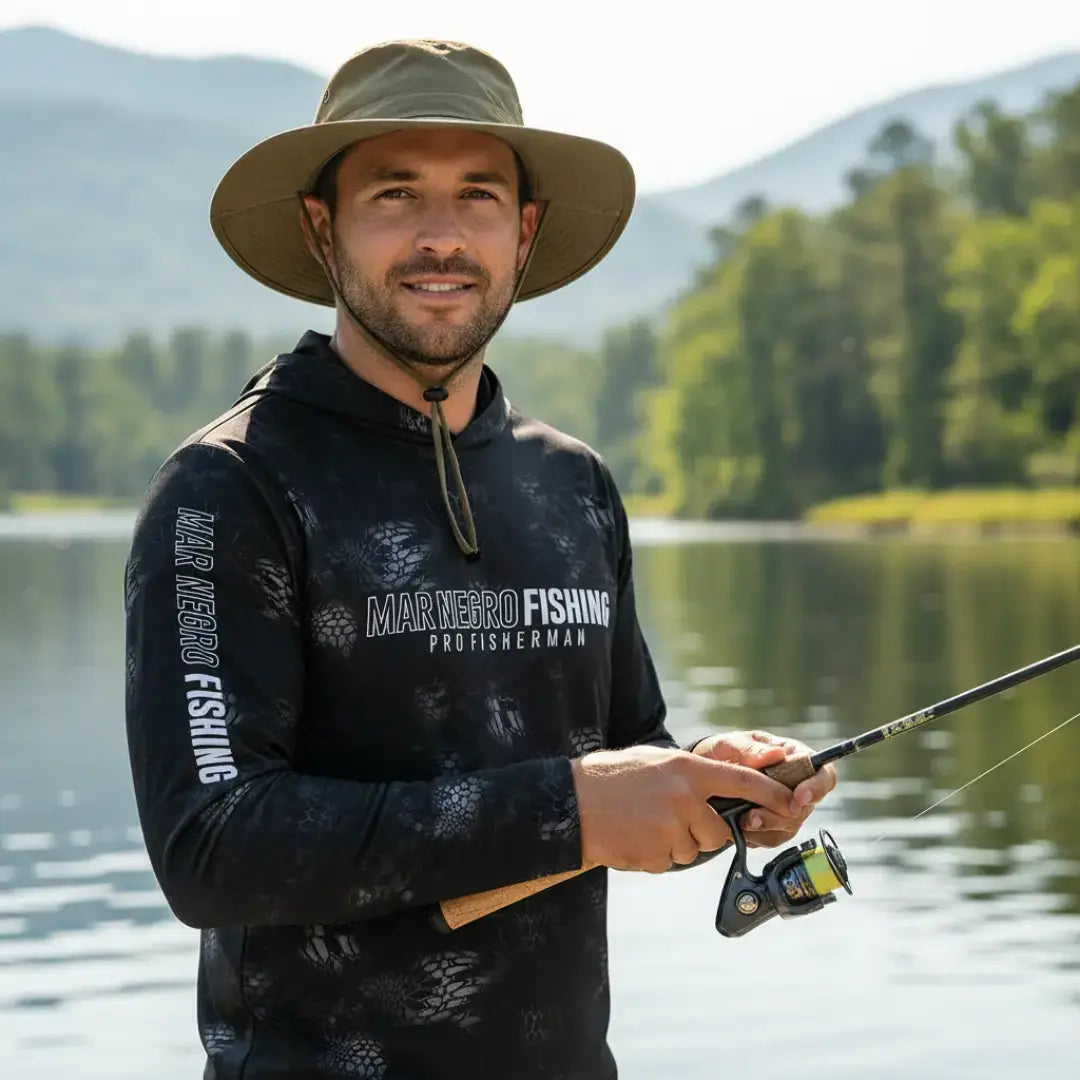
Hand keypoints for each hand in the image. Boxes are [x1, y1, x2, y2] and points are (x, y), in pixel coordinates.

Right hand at [570, 744, 796, 873]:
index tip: (791, 802)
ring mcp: (671, 829)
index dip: (772, 794)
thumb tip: (723, 789)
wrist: (572, 804)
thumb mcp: (656, 761)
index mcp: (688, 770)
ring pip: (694, 849)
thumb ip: (691, 775)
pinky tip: (635, 836)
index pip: (744, 782)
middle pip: (718, 831)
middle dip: (703, 831)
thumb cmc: (613, 777)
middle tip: (671, 817)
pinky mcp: (656, 855)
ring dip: (676, 843)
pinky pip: (670, 862)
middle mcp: (685, 799)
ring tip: (644, 823)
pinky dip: (656, 854)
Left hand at [690, 730, 836, 848]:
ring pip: (791, 826)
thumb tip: (776, 754)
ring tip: (743, 822)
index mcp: (793, 756)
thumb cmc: (721, 752)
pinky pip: (774, 838)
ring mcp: (785, 805)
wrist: (701, 775)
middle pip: (806, 806)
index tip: (798, 797)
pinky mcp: (772, 825)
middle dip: (781, 814)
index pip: (823, 773)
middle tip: (754, 816)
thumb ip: (750, 750)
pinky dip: (758, 837)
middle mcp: (795, 783)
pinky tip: (740, 829)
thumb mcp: (730, 744)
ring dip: (768, 828)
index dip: (816, 788)